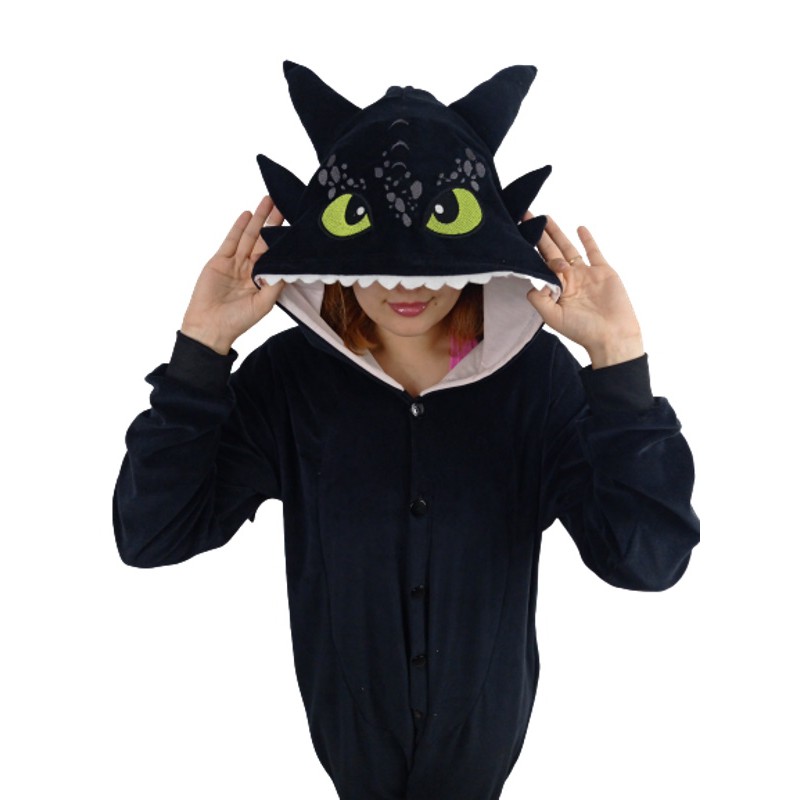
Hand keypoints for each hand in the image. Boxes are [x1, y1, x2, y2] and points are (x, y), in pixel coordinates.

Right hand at [181, 195, 284, 354]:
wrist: (209, 327)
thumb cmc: (237, 321)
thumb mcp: (263, 304)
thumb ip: (274, 285)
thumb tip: (286, 267)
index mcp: (263, 280)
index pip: (276, 255)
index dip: (283, 241)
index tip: (295, 226)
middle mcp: (250, 269)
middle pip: (264, 241)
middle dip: (273, 223)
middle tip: (284, 205)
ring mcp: (235, 264)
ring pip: (249, 237)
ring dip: (259, 219)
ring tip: (268, 201)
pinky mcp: (220, 261)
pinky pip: (232, 241)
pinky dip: (239, 227)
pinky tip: (248, 214)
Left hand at [526, 214, 643, 367]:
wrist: (612, 335)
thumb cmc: (583, 331)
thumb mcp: (553, 317)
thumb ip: (539, 299)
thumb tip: (529, 282)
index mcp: (556, 289)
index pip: (540, 265)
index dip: (530, 251)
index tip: (519, 235)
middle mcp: (569, 279)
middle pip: (551, 251)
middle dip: (539, 235)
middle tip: (526, 217)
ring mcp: (585, 274)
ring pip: (568, 248)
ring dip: (558, 233)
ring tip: (546, 217)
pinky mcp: (603, 271)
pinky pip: (593, 251)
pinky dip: (587, 240)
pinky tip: (579, 228)